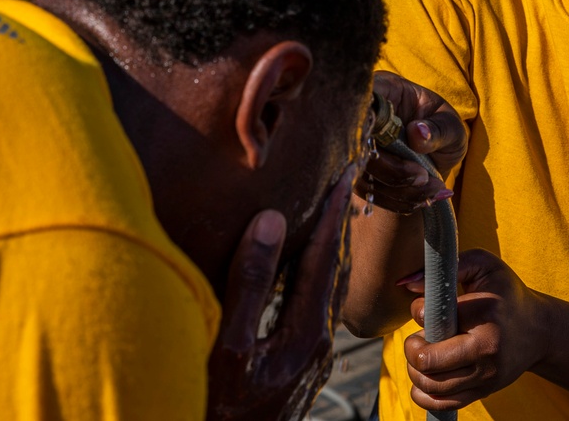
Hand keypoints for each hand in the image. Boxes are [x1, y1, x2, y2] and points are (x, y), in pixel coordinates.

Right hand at [206, 166, 354, 420]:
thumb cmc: (220, 410)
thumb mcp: (226, 348)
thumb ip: (249, 283)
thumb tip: (273, 221)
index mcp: (305, 332)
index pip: (324, 256)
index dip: (333, 211)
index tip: (348, 171)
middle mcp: (317, 342)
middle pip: (333, 269)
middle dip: (337, 223)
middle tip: (345, 181)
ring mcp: (310, 357)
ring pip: (325, 289)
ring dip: (326, 248)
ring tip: (327, 214)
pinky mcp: (298, 367)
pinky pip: (312, 307)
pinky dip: (312, 275)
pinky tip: (300, 269)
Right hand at [358, 71, 467, 213]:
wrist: (440, 155)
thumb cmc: (445, 129)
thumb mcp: (452, 125)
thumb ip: (438, 129)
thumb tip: (417, 133)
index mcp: (384, 90)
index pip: (362, 101)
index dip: (371, 124)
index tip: (404, 149)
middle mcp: (363, 117)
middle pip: (357, 145)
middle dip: (392, 169)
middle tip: (422, 176)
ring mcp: (358, 147)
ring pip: (362, 174)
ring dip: (398, 189)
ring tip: (431, 189)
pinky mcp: (360, 173)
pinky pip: (370, 193)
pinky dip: (397, 201)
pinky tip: (423, 197)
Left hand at [400, 249, 547, 411]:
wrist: (539, 330)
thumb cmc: (505, 293)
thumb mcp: (484, 265)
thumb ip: (449, 267)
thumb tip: (406, 285)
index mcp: (484, 313)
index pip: (433, 317)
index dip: (419, 311)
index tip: (426, 307)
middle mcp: (486, 348)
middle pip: (427, 361)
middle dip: (412, 347)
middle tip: (419, 336)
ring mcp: (486, 375)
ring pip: (431, 385)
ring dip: (415, 370)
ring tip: (423, 354)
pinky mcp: (483, 392)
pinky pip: (442, 404)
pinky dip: (423, 394)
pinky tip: (424, 377)